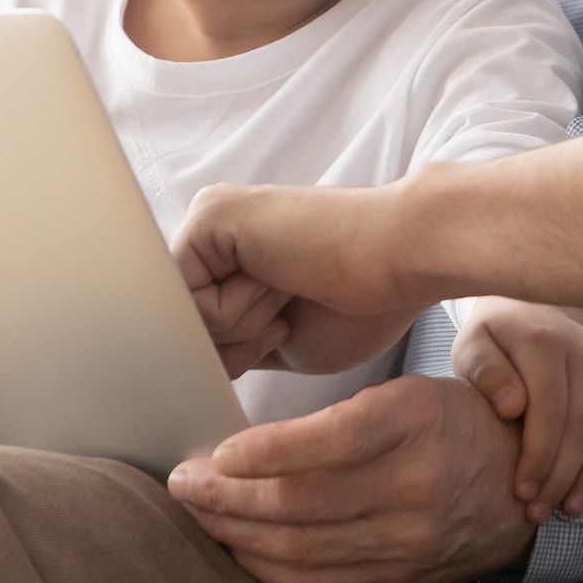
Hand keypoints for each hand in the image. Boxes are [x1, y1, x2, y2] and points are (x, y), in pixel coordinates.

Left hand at [169, 374, 537, 582]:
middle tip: (185, 481)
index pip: (332, 441)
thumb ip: (337, 421)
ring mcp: (411, 542)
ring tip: (201, 512)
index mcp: (417, 422)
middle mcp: (417, 485)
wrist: (518, 477)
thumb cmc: (448, 424)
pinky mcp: (403, 579)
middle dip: (227, 496)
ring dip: (236, 534)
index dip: (266, 451)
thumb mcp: (406, 395)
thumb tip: (244, 450)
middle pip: (302, 504)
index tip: (218, 451)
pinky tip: (241, 546)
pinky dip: (269, 568)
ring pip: (302, 550)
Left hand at [175, 183, 417, 372]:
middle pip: (184, 326)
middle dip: (236, 342)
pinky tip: (279, 279)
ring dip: (242, 326)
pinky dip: (237, 311)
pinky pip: (190, 301)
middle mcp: (213, 230)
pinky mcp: (209, 217)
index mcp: (229, 255)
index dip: (236, 352)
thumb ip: (227, 345)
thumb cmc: (359, 306)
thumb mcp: (274, 341)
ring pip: (183, 318)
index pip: (197, 329)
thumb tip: (182, 365)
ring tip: (289, 287)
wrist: (400, 261)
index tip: (287, 325)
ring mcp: (208, 218)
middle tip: (290, 305)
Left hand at [451, 300, 582, 522]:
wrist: (527, 308)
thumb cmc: (496, 340)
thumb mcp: (473, 347)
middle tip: (540, 513)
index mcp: (544, 342)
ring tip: (573, 507)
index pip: (549, 411)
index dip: (539, 457)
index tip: (523, 493)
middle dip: (561, 476)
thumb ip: (485, 372)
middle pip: (580, 425)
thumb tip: (513, 407)